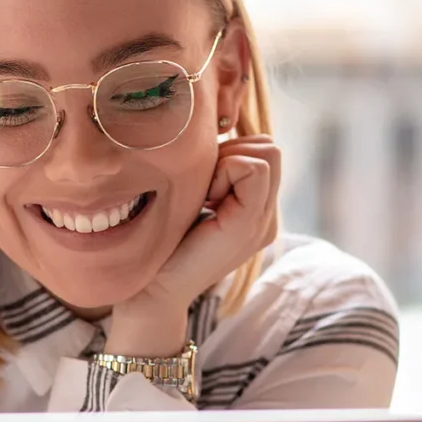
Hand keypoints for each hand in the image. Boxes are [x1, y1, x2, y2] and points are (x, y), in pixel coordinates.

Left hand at [104, 135, 280, 355]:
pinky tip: (206, 201)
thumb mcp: (194, 199)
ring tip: (204, 197)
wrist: (151, 290)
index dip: (231, 153)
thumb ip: (214, 174)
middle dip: (232, 153)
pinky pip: (254, 168)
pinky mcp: (250, 224)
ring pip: (268, 152)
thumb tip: (218, 132)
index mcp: (256, 212)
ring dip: (228, 162)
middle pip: (270, 147)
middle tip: (203, 189)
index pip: (265, 151)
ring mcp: (264, 223)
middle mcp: (267, 218)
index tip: (202, 185)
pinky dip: (226, 171)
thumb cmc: (161, 243)